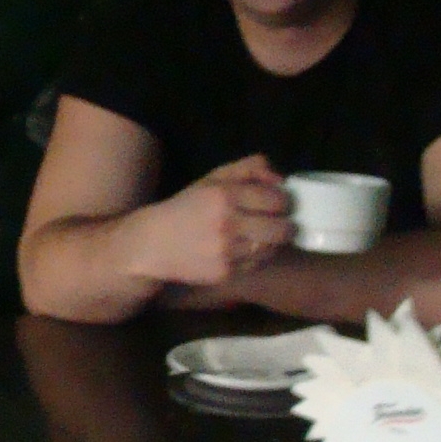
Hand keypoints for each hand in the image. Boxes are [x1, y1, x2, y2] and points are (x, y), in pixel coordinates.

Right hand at [136, 155, 294, 287]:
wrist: (154, 245)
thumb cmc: (186, 207)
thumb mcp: (213, 179)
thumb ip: (248, 169)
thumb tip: (281, 179)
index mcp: (224, 195)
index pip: (276, 200)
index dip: (283, 201)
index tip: (278, 203)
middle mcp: (227, 223)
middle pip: (282, 228)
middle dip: (286, 225)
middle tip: (279, 222)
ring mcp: (227, 251)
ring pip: (272, 248)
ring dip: (273, 241)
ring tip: (262, 235)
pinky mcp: (225, 272)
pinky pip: (258, 264)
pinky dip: (258, 256)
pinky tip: (247, 248)